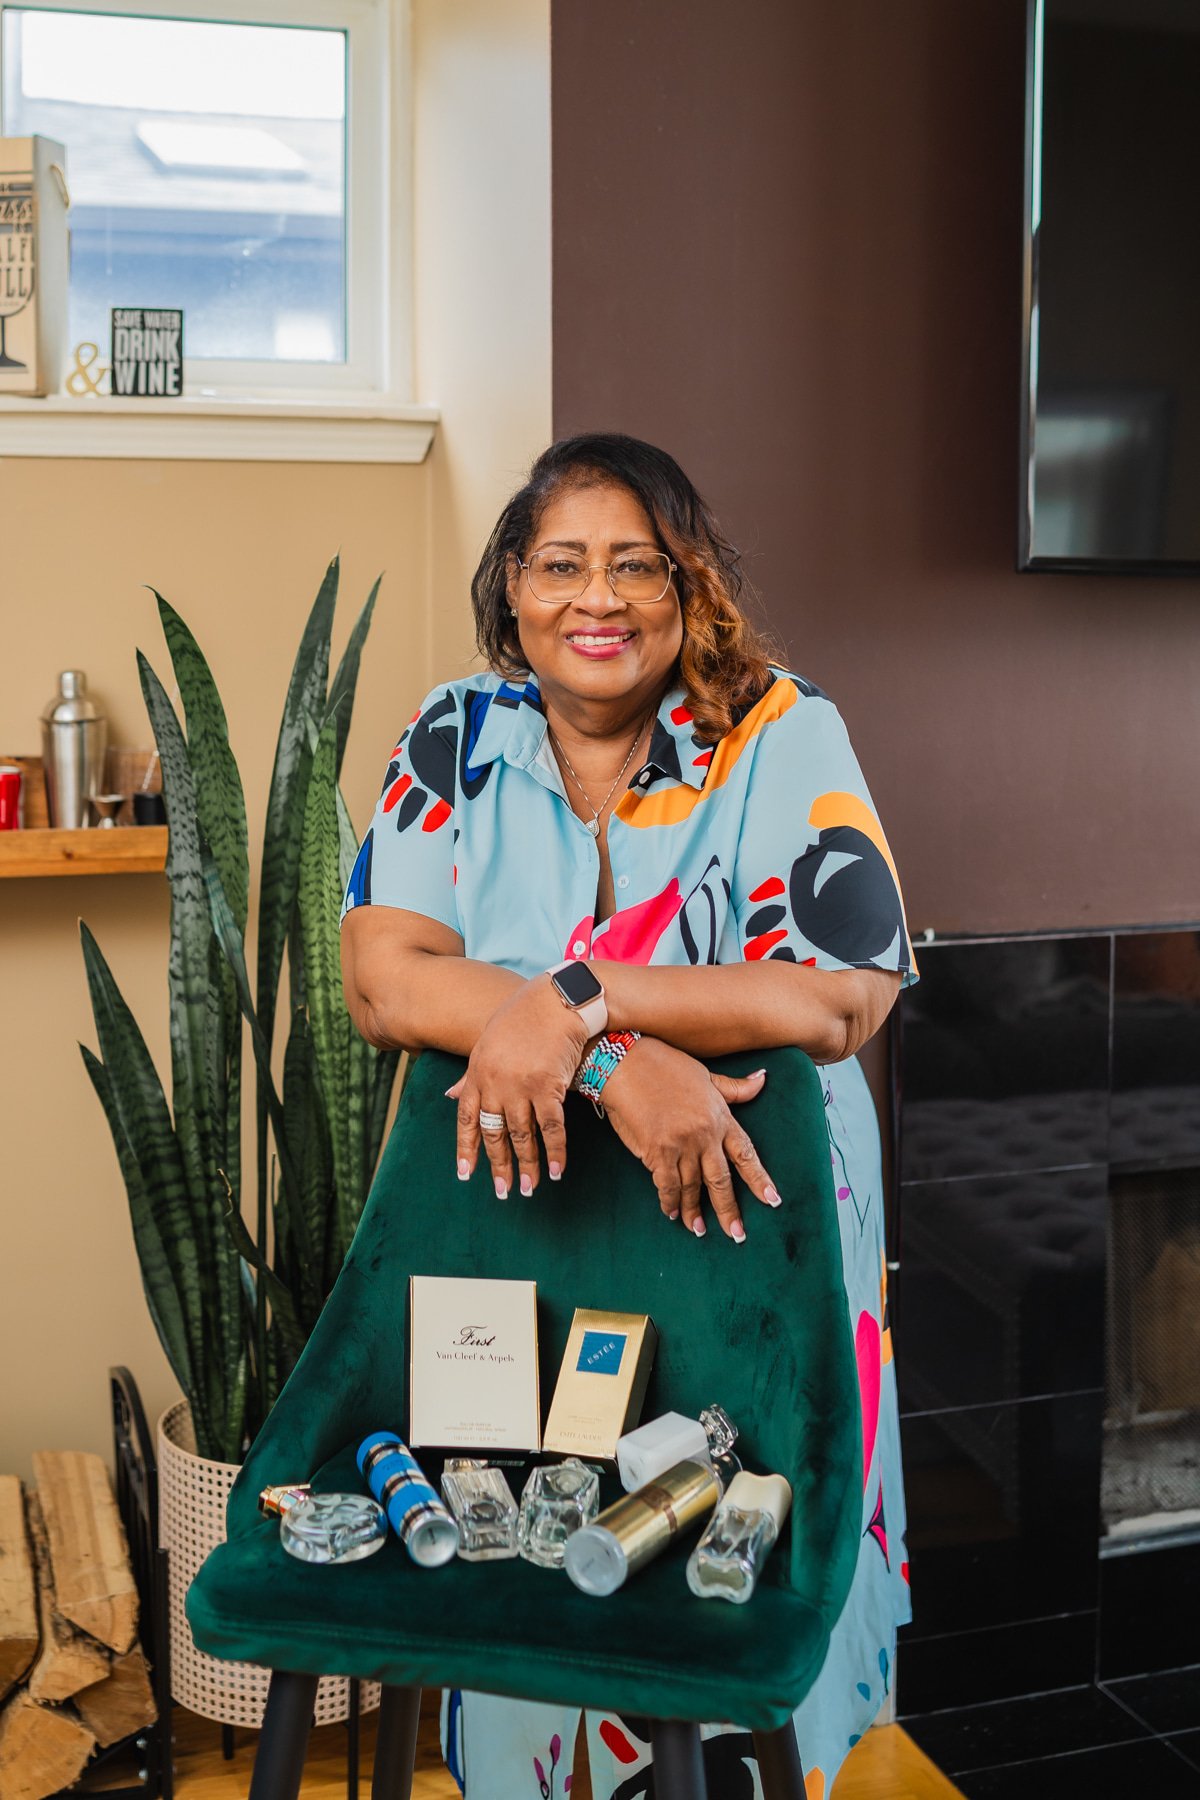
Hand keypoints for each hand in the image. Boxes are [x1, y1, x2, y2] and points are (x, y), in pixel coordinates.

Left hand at [446, 977, 588, 1196]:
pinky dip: (554, 1152)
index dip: (467, 1148)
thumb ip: (471, 1074)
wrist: (556, 999)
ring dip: (528, 1166)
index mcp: (477, 1072)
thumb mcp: (488, 1042)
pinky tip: (556, 1171)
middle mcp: (494, 1083)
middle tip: (503, 1192)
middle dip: (498, 1166)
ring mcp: (520, 1086)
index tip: (465, 1174)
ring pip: (521, 1136)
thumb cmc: (524, 1016)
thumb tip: (448, 1095)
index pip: (466, 1119)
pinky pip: (550, 1128)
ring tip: (530, 1188)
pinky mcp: (547, 1086)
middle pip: (494, 1133)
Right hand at [599, 1039, 781, 1241]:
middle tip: (736, 1234)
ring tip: (699, 1229)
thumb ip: (734, 1087)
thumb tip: (763, 1079)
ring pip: (692, 1186)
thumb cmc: (665, 1065)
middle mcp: (705, 1135)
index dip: (759, 1179)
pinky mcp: (656, 1151)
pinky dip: (669, 1201)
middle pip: (721, 1180)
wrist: (627, 1063)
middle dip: (729, 1210)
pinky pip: (666, 1184)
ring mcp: (681, 1145)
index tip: (772, 1201)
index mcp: (720, 1117)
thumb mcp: (705, 1075)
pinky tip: (671, 1213)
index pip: (746, 1154)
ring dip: (695, 1211)